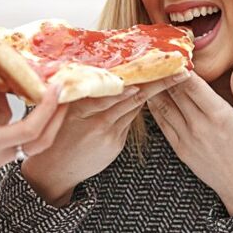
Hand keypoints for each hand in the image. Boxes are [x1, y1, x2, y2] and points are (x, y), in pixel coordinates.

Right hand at [0, 54, 69, 193]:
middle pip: (39, 139)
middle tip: (60, 90)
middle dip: (54, 116)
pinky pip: (6, 133)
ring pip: (23, 135)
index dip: (48, 108)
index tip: (56, 87)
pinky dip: (5, 113)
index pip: (32, 129)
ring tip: (21, 82)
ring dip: (26, 109)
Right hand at [21, 72, 187, 206]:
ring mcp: (108, 132)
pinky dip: (137, 108)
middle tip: (180, 70)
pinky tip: (151, 97)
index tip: (159, 62)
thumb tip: (109, 72)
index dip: (140, 74)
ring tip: (175, 78)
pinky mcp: (115, 144)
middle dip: (159, 82)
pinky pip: (129, 121)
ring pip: (134, 107)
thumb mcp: (64, 109)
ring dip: (155, 92)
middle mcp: (98, 118)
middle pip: (134, 95)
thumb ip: (86, 92)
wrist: (52, 170)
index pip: (118, 85)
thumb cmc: (56, 133)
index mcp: (83, 104)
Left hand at [148, 66, 232, 215]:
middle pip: (175, 92)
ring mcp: (187, 138)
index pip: (194, 85)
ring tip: (149, 71)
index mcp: (220, 116)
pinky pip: (162, 124)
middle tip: (157, 56)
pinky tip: (150, 96)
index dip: (182, 68)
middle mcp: (199, 126)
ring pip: (164, 107)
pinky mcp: (180, 148)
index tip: (175, 53)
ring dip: (156, 88)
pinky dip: (154, 108)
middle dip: (166, 73)